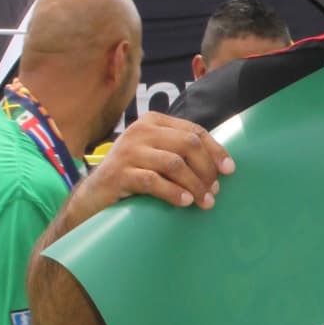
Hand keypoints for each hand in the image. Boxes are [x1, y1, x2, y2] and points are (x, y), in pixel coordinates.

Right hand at [78, 113, 233, 215]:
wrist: (93, 195)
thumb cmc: (132, 175)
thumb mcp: (155, 155)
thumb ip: (179, 152)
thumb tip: (220, 166)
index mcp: (153, 122)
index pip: (194, 131)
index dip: (216, 151)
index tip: (230, 170)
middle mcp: (140, 131)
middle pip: (188, 145)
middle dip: (206, 169)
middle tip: (215, 191)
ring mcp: (128, 151)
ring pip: (174, 164)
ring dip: (195, 185)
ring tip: (204, 201)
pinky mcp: (119, 173)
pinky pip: (154, 182)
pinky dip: (173, 193)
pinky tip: (184, 202)